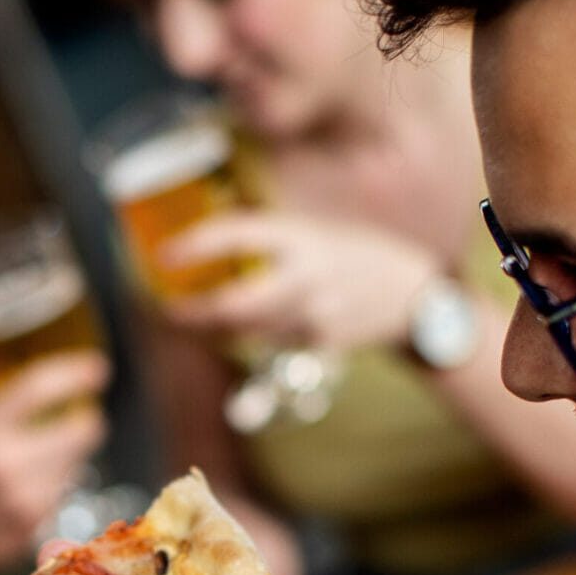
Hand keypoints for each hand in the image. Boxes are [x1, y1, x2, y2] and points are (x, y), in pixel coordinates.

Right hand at [0, 352, 107, 574]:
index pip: (38, 388)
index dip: (75, 372)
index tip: (96, 365)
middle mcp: (4, 465)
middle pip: (81, 430)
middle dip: (90, 418)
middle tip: (85, 412)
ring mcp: (24, 499)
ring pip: (78, 462)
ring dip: (74, 450)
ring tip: (47, 449)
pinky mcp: (36, 523)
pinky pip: (65, 489)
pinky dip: (59, 478)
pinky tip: (32, 481)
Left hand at [159, 212, 441, 350]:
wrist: (411, 296)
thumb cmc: (353, 254)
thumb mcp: (316, 230)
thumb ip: (271, 238)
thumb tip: (210, 241)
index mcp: (303, 237)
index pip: (239, 234)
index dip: (197, 244)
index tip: (164, 254)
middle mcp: (307, 276)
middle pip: (235, 303)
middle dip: (195, 311)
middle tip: (167, 308)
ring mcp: (313, 315)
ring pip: (246, 329)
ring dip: (212, 327)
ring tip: (189, 318)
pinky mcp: (318, 343)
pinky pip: (268, 341)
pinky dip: (246, 335)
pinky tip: (235, 328)